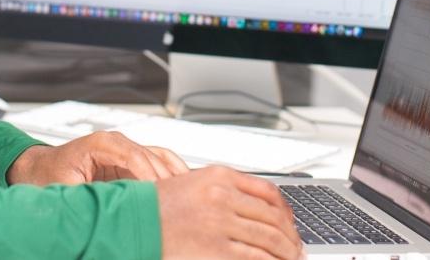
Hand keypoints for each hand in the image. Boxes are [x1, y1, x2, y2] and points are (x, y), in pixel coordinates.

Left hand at [6, 131, 188, 185]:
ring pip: (160, 157)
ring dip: (175, 174)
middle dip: (168, 178)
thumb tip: (106, 209)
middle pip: (152, 156)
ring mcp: (125, 150)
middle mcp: (116, 143)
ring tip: (190, 194)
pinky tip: (182, 188)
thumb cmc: (47, 175)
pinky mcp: (130, 162)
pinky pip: (157, 164)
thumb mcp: (64, 190)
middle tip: (182, 200)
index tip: (159, 196)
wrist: (38, 169)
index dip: (149, 176)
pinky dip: (171, 174)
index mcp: (100, 143)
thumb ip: (87, 197)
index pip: (135, 156)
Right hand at [157, 166, 302, 259]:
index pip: (268, 191)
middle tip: (296, 247)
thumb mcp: (194, 184)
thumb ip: (225, 190)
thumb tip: (259, 207)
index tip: (291, 223)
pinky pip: (255, 257)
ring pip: (269, 238)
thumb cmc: (158, 206)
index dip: (286, 210)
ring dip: (286, 252)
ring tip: (291, 259)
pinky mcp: (216, 249)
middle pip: (273, 216)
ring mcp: (221, 222)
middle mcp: (223, 196)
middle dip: (290, 235)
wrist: (133, 223)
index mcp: (220, 176)